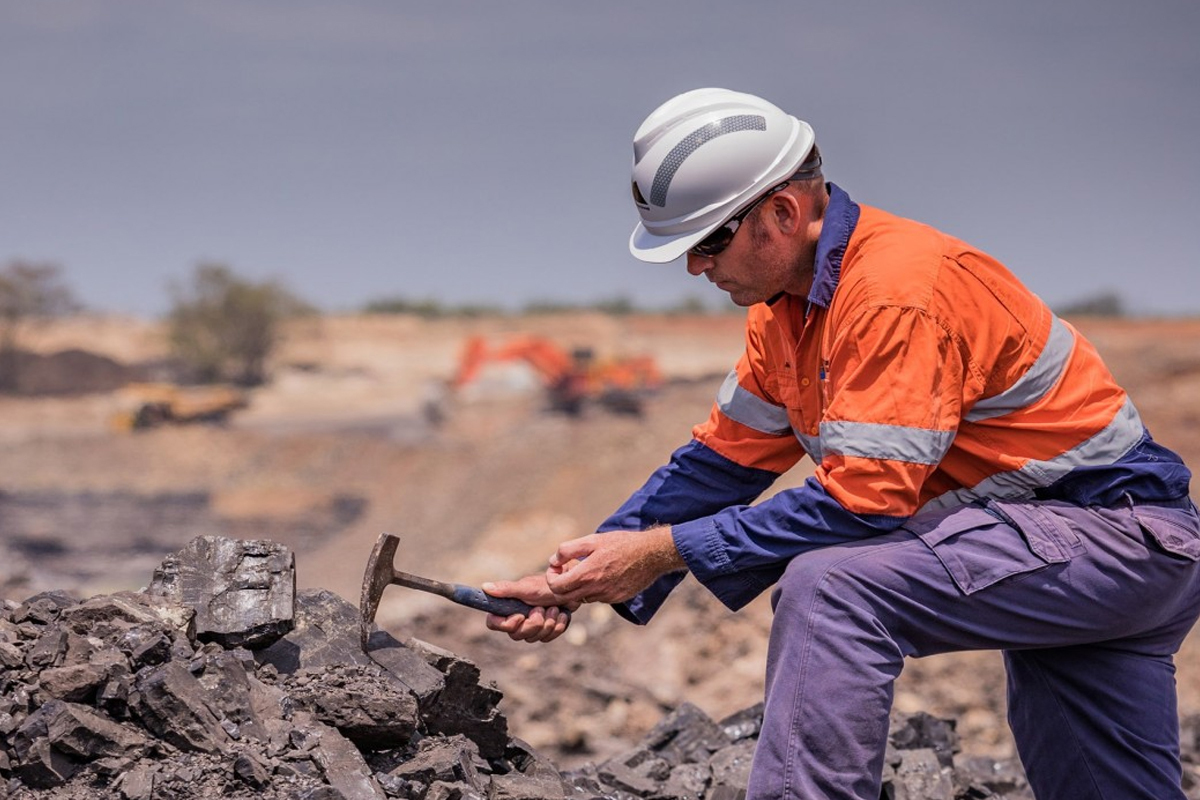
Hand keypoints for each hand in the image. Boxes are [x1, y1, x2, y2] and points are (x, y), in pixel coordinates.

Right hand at [481, 574, 577, 642]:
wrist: (570, 587)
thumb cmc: (546, 585)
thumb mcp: (526, 587)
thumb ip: (506, 589)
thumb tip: (485, 586)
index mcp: (508, 607)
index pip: (494, 624)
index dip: (505, 624)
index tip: (520, 616)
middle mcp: (518, 618)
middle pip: (516, 635)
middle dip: (533, 623)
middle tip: (541, 609)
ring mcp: (532, 626)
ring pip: (534, 638)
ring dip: (547, 622)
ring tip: (553, 608)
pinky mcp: (546, 630)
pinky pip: (548, 638)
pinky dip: (557, 625)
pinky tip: (561, 614)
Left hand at [544, 528, 684, 604]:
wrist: (651, 555)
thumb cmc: (621, 544)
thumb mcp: (592, 540)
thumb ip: (568, 550)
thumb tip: (553, 560)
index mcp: (586, 574)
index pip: (555, 587)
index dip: (551, 577)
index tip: (557, 567)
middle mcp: (594, 590)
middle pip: (565, 598)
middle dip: (560, 585)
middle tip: (565, 571)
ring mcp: (606, 597)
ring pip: (581, 598)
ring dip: (577, 588)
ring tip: (585, 571)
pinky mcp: (616, 599)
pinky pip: (597, 598)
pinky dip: (592, 590)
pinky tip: (600, 575)